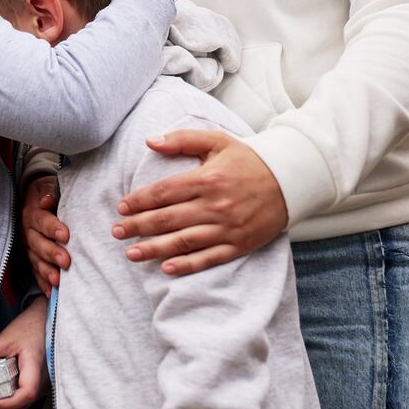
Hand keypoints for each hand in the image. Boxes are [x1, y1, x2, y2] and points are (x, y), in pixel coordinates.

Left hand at [0, 296, 47, 408]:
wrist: (45, 322)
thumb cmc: (29, 328)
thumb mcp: (5, 337)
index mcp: (36, 366)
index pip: (26, 392)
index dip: (8, 403)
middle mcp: (43, 380)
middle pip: (22, 403)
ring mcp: (43, 384)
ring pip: (23, 404)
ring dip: (2, 406)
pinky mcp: (39, 384)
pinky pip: (24, 398)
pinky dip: (8, 400)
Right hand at [23, 175, 70, 292]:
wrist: (35, 199)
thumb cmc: (48, 193)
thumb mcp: (48, 186)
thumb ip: (50, 192)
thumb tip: (47, 201)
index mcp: (32, 213)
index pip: (42, 221)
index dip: (52, 228)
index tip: (66, 235)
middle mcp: (28, 232)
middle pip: (38, 244)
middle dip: (51, 253)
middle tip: (66, 261)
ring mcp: (29, 248)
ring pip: (35, 261)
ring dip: (46, 272)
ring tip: (57, 281)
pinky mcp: (32, 259)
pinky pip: (36, 273)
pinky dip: (43, 284)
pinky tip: (52, 294)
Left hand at [112, 130, 287, 274]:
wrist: (291, 180)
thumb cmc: (248, 159)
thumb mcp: (217, 141)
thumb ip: (182, 140)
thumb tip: (150, 141)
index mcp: (207, 179)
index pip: (164, 192)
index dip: (140, 200)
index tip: (122, 207)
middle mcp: (215, 204)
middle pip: (168, 218)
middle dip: (138, 226)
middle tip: (116, 231)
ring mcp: (228, 227)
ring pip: (184, 241)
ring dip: (155, 248)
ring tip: (131, 253)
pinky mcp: (239, 244)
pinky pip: (209, 257)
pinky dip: (187, 264)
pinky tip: (166, 268)